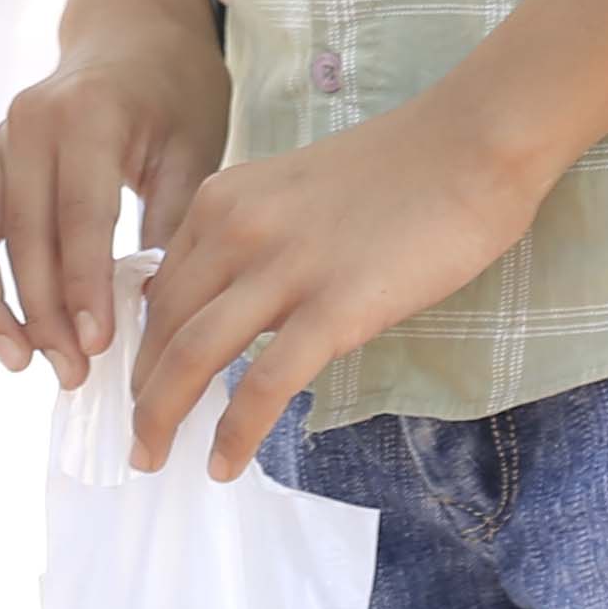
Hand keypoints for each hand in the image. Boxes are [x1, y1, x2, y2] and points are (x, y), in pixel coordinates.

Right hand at [0, 5, 233, 384]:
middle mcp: (26, 127)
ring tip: (18, 363)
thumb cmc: (174, 88)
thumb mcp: (196, 144)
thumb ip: (172, 220)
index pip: (79, 215)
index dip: (84, 287)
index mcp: (87, 115)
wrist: (131, 30)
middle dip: (41, 314)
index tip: (97, 347)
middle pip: (18, 236)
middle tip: (73, 373)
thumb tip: (153, 309)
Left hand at [122, 95, 547, 483]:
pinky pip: (264, 385)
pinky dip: (235, 433)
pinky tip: (225, 465)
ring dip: (162, 418)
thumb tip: (229, 308)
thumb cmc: (400, 171)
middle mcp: (236, 228)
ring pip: (193, 356)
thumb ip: (253, 240)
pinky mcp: (335, 307)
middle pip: (162, 326)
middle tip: (136, 440)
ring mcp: (284, 267)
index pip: (159, 287)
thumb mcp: (295, 193)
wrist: (471, 143)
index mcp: (224, 199)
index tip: (141, 386)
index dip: (141, 346)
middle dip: (140, 392)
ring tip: (154, 459)